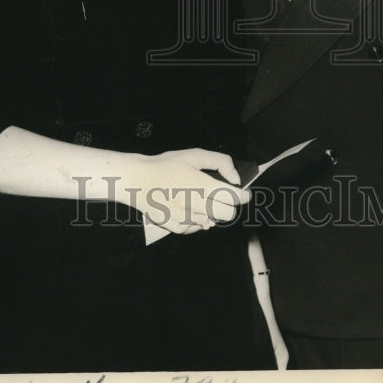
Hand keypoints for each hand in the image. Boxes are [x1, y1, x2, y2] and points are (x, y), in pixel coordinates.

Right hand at [121, 148, 250, 235]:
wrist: (137, 180)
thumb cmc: (166, 165)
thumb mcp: (193, 154)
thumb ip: (220, 162)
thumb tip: (235, 179)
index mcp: (200, 185)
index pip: (233, 197)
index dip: (243, 196)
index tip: (245, 193)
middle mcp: (194, 205)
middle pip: (227, 215)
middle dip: (229, 205)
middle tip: (222, 196)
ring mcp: (185, 219)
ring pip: (213, 222)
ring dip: (211, 212)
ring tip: (199, 199)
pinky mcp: (176, 228)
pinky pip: (197, 228)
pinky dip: (197, 220)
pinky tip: (189, 207)